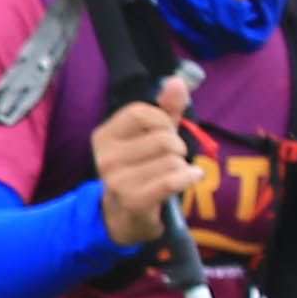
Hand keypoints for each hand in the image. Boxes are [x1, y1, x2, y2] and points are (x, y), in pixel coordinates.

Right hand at [94, 65, 204, 247]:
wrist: (126, 216)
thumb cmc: (141, 170)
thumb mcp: (151, 136)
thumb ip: (166, 110)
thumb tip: (178, 81)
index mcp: (104, 136)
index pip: (141, 113)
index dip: (163, 120)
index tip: (166, 133)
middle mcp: (105, 157)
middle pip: (162, 138)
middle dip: (177, 146)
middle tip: (173, 158)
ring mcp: (116, 180)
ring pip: (171, 160)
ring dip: (183, 166)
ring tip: (176, 173)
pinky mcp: (132, 200)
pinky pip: (172, 180)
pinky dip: (189, 177)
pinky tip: (192, 177)